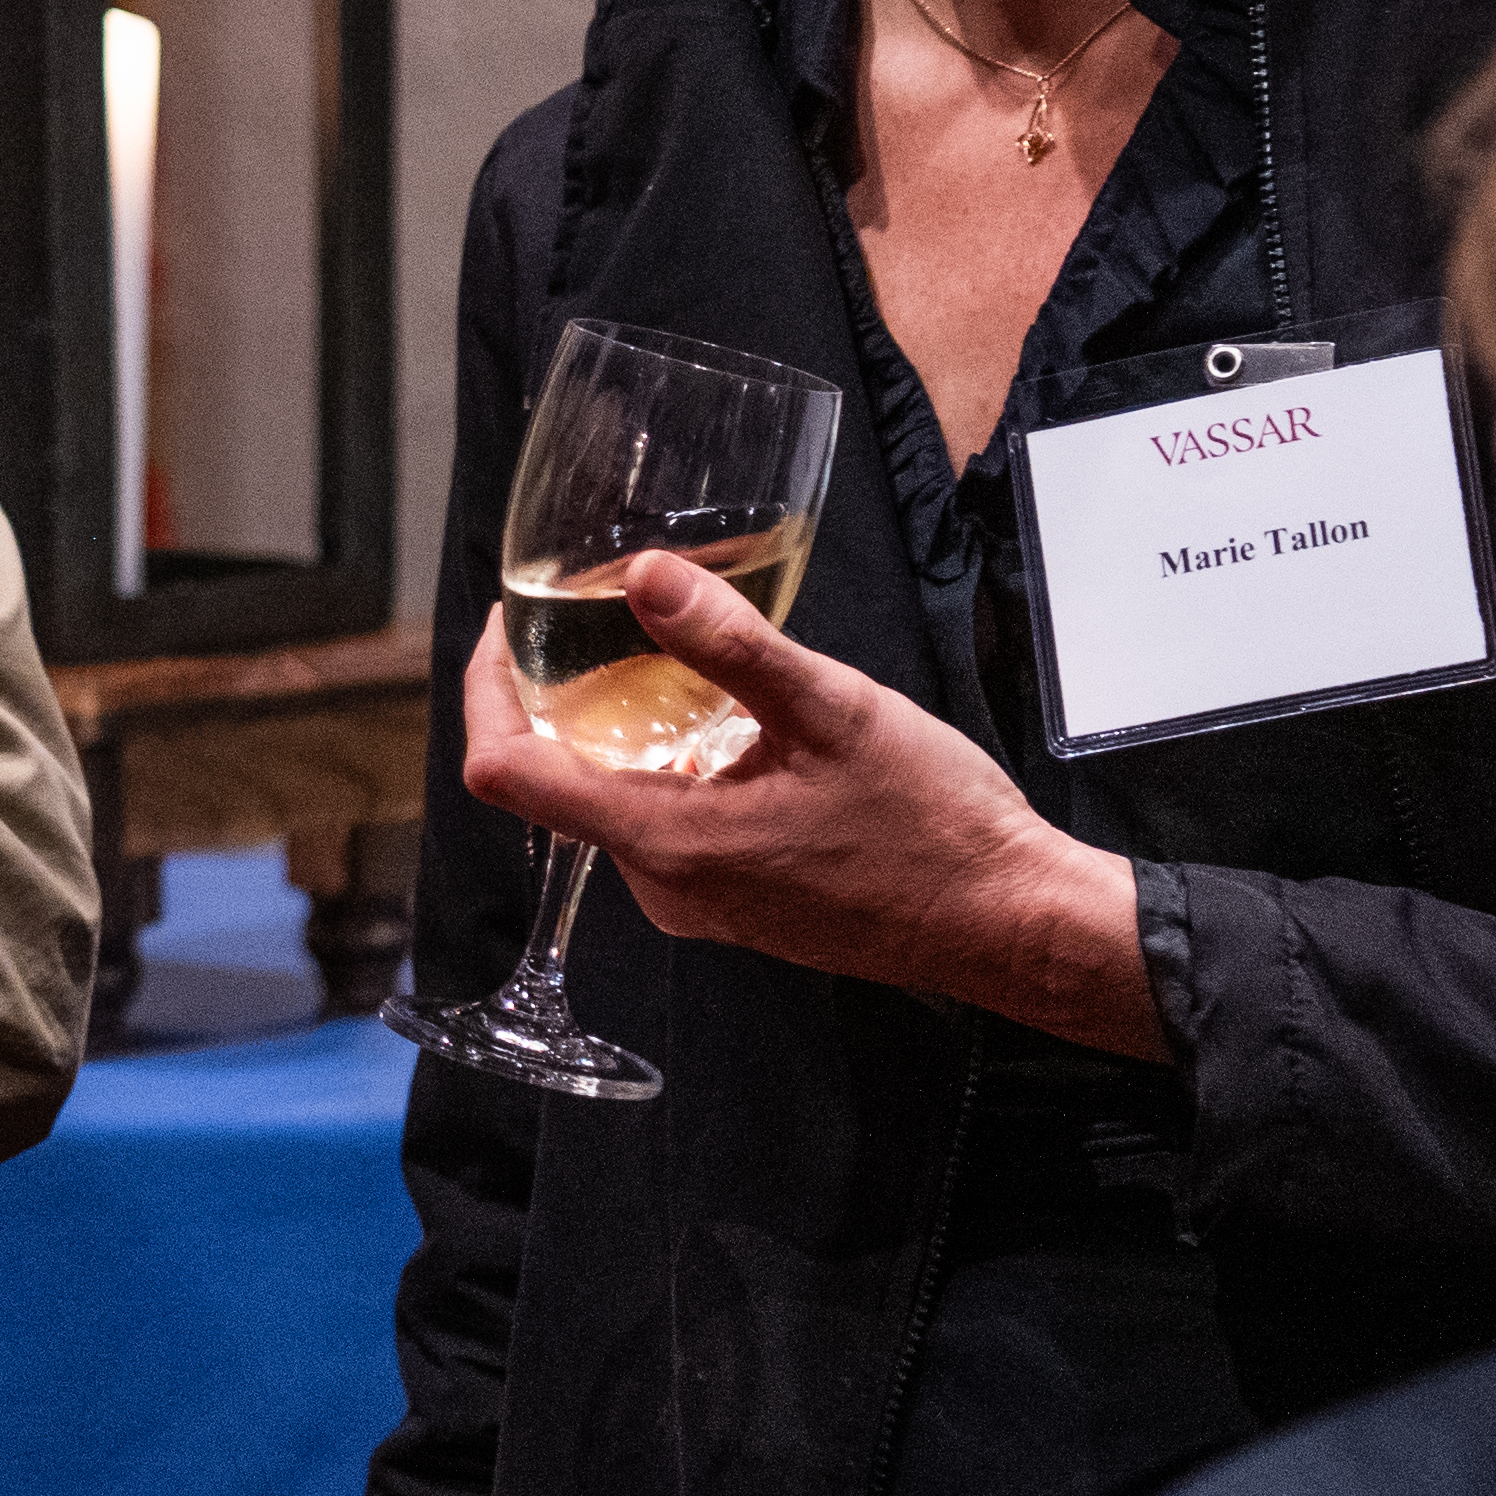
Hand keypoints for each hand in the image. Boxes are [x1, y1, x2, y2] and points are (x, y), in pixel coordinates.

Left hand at [455, 567, 1161, 1057]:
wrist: (1010, 920)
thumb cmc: (934, 825)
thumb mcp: (833, 709)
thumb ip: (731, 644)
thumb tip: (646, 574)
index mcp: (666, 840)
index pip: (503, 771)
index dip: (485, 687)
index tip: (507, 623)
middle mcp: (665, 885)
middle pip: (551, 781)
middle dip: (557, 693)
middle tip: (594, 612)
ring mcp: (698, 903)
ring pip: (612, 801)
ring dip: (620, 728)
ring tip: (663, 653)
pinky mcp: (735, 904)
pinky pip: (664, 828)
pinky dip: (667, 767)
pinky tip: (724, 723)